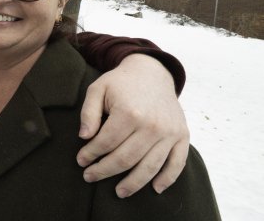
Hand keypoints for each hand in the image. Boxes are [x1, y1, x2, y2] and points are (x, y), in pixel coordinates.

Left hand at [76, 54, 188, 197]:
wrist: (152, 72)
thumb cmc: (120, 83)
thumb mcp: (97, 89)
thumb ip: (88, 113)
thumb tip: (84, 137)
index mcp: (129, 112)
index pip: (106, 143)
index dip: (90, 154)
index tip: (81, 161)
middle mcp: (152, 125)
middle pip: (125, 159)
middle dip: (104, 171)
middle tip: (90, 177)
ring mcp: (169, 132)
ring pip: (149, 167)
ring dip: (133, 183)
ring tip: (118, 192)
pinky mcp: (182, 135)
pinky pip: (176, 163)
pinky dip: (167, 179)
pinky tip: (155, 189)